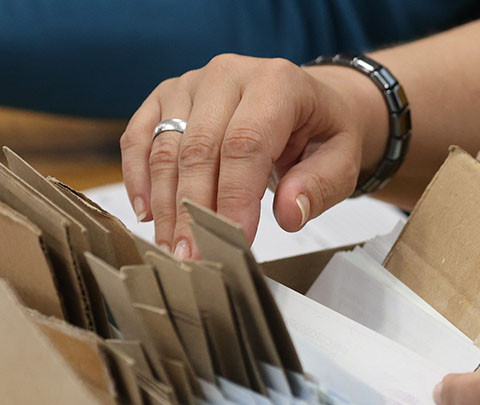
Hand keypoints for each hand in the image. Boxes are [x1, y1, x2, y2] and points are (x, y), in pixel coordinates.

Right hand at [120, 54, 384, 256]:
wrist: (307, 103)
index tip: (234, 239)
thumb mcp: (341, 160)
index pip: (246, 143)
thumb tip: (289, 214)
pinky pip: (140, 136)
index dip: (235, 196)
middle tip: (194, 255)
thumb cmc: (321, 134)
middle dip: (194, 209)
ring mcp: (192, 83)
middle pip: (199, 147)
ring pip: (165, 146)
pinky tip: (148, 214)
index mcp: (277, 82)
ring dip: (166, 203)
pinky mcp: (167, 97)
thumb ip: (319, 186)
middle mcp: (228, 74)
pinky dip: (138, 177)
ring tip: (173, 247)